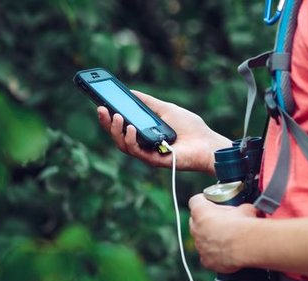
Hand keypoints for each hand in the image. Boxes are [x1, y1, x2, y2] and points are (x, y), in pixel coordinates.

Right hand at [97, 90, 230, 174]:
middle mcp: (143, 144)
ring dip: (117, 130)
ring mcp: (148, 153)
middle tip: (101, 109)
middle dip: (107, 123)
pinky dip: (131, 140)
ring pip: (123, 145)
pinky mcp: (155, 160)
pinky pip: (137, 152)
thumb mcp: (166, 109)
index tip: (100, 103)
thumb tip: (130, 92)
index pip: (122, 126)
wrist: (207, 143)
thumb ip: (148, 103)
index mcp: (144, 132)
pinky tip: (131, 128)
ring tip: (117, 116)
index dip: (109, 116)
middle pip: (118, 136)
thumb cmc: (191, 128)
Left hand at [188, 194, 257, 273]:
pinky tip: (227, 253)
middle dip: (206, 221)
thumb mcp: (245, 209)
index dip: (203, 201)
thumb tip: (247, 211)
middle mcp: (196, 228)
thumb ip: (239, 208)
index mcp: (201, 212)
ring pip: (201, 240)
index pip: (196, 201)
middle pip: (196, 221)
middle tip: (221, 222)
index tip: (210, 202)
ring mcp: (199, 246)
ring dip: (210, 239)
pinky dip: (215, 255)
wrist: (247, 246)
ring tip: (227, 240)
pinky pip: (207, 256)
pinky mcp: (206, 260)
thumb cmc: (244, 225)